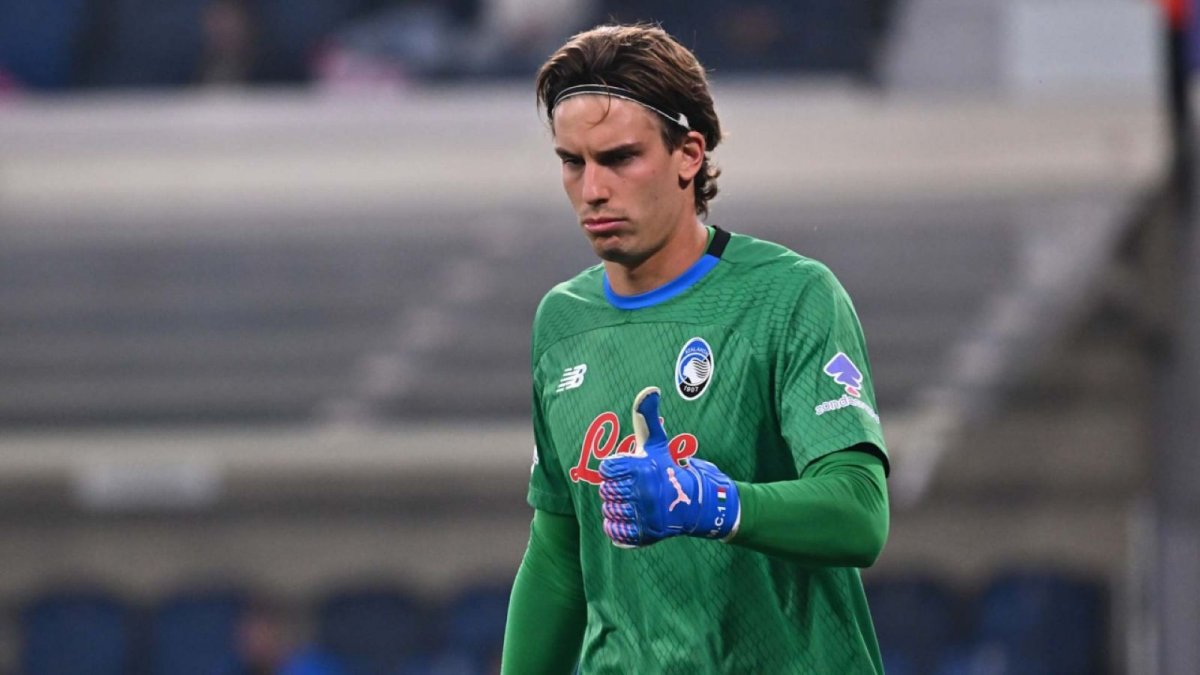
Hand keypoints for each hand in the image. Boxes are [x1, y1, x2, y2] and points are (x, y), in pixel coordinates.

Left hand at [598, 387, 740, 547]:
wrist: (694, 504)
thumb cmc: (668, 469)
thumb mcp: (657, 444)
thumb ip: (646, 418)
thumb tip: (650, 389)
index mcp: (642, 469)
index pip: (606, 469)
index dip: (613, 469)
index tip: (628, 471)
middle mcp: (643, 493)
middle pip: (605, 491)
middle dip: (616, 489)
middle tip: (632, 488)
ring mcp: (644, 516)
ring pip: (609, 511)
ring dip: (617, 508)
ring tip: (632, 502)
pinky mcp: (645, 535)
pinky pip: (614, 532)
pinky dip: (617, 527)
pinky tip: (630, 517)